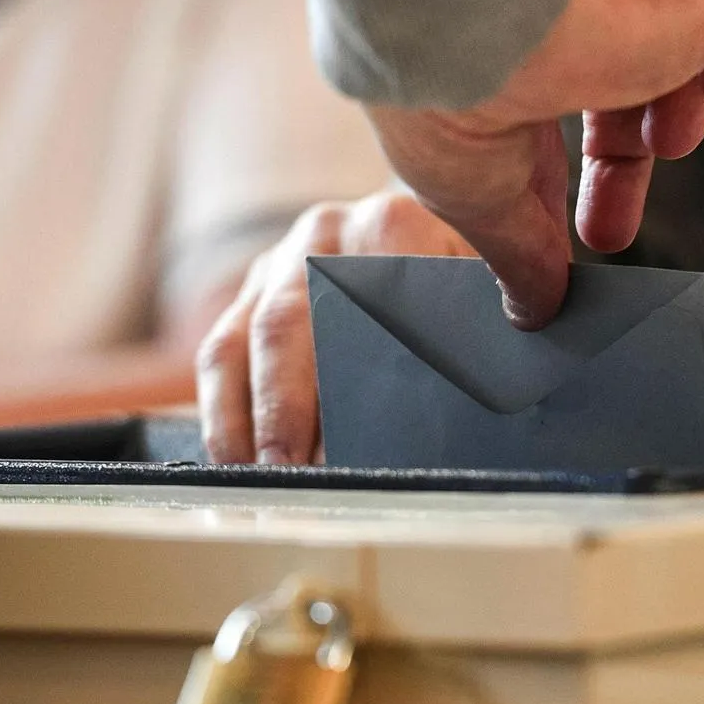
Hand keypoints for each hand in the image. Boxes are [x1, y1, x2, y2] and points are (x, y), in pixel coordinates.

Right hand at [196, 191, 473, 462]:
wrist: (417, 237)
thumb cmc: (460, 288)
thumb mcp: (483, 296)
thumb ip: (481, 333)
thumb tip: (480, 402)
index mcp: (393, 224)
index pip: (374, 302)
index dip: (368, 371)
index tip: (375, 434)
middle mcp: (326, 232)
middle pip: (292, 322)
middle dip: (290, 406)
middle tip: (301, 471)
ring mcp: (280, 259)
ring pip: (244, 340)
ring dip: (250, 418)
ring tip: (266, 479)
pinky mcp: (249, 291)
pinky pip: (220, 355)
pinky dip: (224, 414)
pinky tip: (238, 463)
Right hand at [367, 0, 703, 328]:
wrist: (466, 31)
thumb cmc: (445, 105)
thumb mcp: (482, 208)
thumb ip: (522, 260)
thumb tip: (532, 312)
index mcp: (525, 64)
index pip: (579, 115)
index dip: (599, 181)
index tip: (598, 238)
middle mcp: (583, 24)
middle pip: (639, 85)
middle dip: (635, 166)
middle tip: (614, 232)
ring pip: (698, 34)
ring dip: (689, 107)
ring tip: (665, 141)